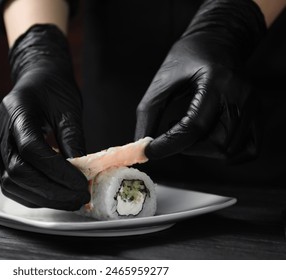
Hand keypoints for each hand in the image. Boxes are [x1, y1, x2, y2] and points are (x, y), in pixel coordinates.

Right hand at [0, 24, 88, 209]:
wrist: (37, 77)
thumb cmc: (53, 87)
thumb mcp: (69, 108)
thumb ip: (73, 139)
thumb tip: (82, 174)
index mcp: (16, 110)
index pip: (31, 149)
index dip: (57, 171)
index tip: (81, 184)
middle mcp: (0, 129)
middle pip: (17, 171)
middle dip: (50, 191)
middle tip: (78, 197)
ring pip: (10, 183)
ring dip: (41, 197)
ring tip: (69, 200)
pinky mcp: (1, 155)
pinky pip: (11, 183)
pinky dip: (32, 194)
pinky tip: (53, 195)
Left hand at [135, 0, 265, 161]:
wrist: (218, 40)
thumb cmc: (189, 55)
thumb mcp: (163, 79)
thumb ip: (149, 112)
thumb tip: (141, 144)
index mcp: (216, 82)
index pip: (193, 127)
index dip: (168, 144)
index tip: (150, 151)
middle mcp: (240, 96)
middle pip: (216, 144)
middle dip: (187, 148)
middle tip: (171, 134)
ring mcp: (253, 106)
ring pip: (229, 150)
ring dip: (203, 150)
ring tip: (188, 130)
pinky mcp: (257, 114)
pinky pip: (248, 148)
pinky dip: (225, 152)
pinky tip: (207, 139)